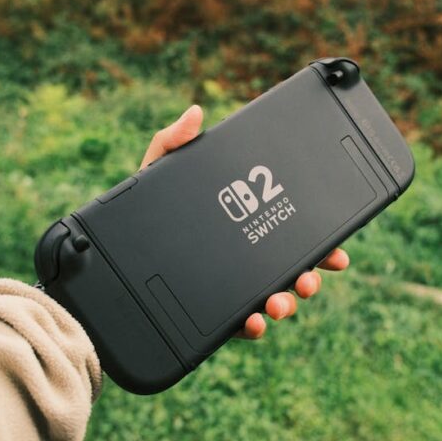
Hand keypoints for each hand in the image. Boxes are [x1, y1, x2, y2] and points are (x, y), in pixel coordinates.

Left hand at [141, 105, 349, 339]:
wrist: (103, 258)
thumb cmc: (135, 215)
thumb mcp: (154, 174)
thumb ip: (171, 143)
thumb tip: (193, 113)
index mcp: (239, 227)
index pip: (288, 234)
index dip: (319, 244)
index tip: (338, 249)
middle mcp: (241, 261)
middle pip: (290, 272)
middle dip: (310, 279)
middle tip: (311, 278)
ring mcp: (228, 290)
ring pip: (272, 301)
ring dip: (287, 304)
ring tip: (282, 303)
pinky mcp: (210, 316)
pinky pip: (239, 326)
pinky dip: (253, 327)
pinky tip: (255, 322)